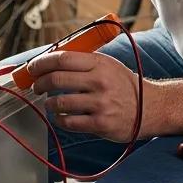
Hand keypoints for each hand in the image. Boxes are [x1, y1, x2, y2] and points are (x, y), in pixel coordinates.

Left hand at [27, 50, 156, 142]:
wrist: (150, 108)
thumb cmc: (124, 85)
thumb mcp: (108, 64)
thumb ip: (84, 61)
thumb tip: (51, 59)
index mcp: (99, 63)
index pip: (62, 58)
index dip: (42, 62)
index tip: (32, 67)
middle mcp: (99, 82)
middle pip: (56, 79)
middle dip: (39, 83)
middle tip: (36, 86)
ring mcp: (100, 104)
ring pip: (59, 103)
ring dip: (49, 103)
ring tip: (50, 103)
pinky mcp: (100, 123)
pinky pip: (69, 122)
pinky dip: (59, 120)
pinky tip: (60, 116)